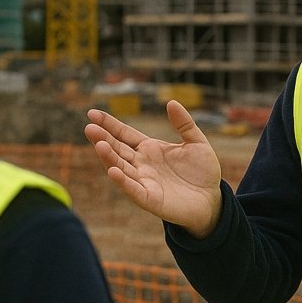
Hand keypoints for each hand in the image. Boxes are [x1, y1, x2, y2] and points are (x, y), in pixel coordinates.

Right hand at [85, 100, 222, 236]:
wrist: (211, 200)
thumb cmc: (202, 172)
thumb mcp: (196, 143)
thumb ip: (184, 124)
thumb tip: (172, 102)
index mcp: (149, 149)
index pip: (124, 134)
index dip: (109, 124)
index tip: (92, 113)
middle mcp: (141, 164)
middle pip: (118, 149)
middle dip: (103, 139)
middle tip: (89, 128)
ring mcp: (144, 181)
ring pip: (121, 168)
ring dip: (109, 158)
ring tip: (98, 145)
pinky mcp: (150, 199)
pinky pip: (133, 189)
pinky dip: (123, 181)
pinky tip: (113, 171)